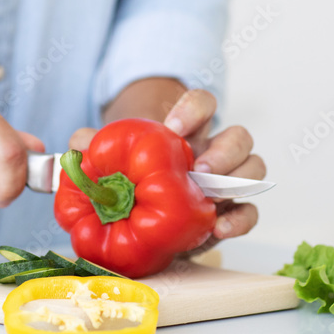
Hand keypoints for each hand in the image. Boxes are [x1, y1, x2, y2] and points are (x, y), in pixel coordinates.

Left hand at [69, 89, 262, 252]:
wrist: (144, 212)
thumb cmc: (132, 176)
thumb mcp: (111, 159)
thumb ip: (93, 147)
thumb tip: (79, 142)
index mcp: (188, 132)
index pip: (204, 104)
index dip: (195, 109)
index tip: (174, 128)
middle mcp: (214, 152)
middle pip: (240, 136)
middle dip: (225, 150)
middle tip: (200, 168)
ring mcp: (226, 183)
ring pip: (254, 168)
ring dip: (238, 179)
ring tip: (210, 198)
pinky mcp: (229, 214)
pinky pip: (250, 212)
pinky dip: (240, 220)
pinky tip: (219, 229)